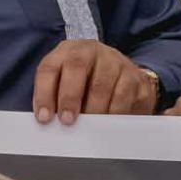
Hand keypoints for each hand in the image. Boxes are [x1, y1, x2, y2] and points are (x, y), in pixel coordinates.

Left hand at [32, 40, 159, 123]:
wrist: (121, 74)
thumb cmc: (86, 83)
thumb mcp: (65, 85)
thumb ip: (55, 100)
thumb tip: (48, 123)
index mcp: (67, 52)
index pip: (49, 68)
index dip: (44, 93)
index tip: (44, 118)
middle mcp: (91, 51)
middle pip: (77, 66)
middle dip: (70, 96)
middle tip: (67, 121)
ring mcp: (116, 61)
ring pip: (102, 84)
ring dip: (93, 109)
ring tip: (88, 129)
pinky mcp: (136, 76)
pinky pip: (125, 96)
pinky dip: (115, 113)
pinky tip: (109, 125)